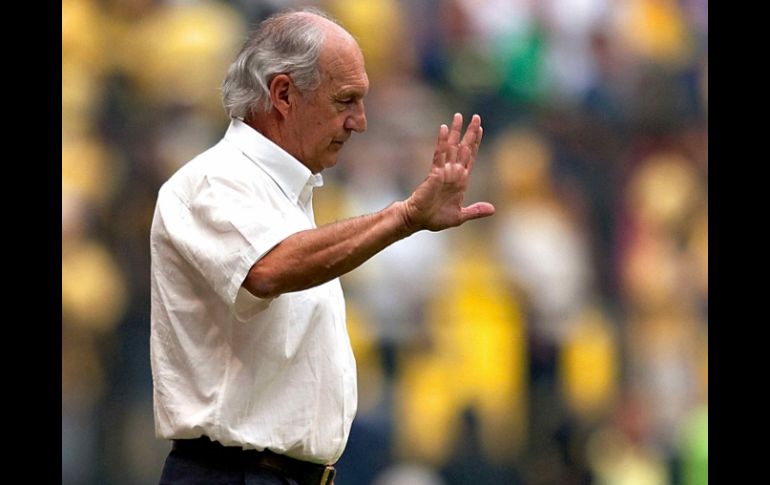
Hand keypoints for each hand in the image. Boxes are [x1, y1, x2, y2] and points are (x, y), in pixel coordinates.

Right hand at [403, 113, 494, 231]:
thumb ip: (476, 211)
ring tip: (458, 116)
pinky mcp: (434, 173)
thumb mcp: (460, 215)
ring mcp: (444, 171)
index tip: (480, 129)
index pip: (471, 157)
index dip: (476, 143)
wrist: (419, 220)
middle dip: (470, 132)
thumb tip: (493, 209)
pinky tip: (444, 129)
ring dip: (455, 131)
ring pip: (451, 147)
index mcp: (461, 180)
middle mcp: (454, 172)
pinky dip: (442, 142)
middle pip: (464, 147)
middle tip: (476, 116)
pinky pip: (439, 154)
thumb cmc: (436, 218)